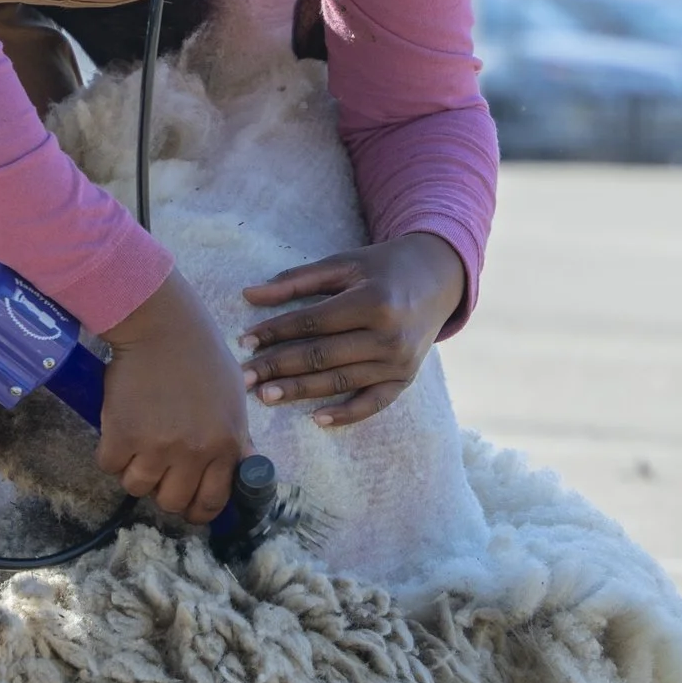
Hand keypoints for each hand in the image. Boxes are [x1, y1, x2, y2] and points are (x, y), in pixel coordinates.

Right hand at [98, 270, 251, 521]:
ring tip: (136, 446)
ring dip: (133, 472)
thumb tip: (241, 469)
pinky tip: (118, 431)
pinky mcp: (121, 434)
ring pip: (136, 487)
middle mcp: (193, 452)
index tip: (186, 505)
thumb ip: (236, 439)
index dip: (195, 510)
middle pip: (170, 503)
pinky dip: (110, 453)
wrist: (162, 325)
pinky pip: (109, 465)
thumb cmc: (201, 356)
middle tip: (157, 471)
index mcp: (225, 445)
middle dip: (162, 491)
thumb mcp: (233, 399)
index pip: (211, 502)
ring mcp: (155, 446)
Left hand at [239, 232, 463, 427]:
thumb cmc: (383, 268)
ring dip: (300, 392)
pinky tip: (316, 419)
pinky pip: (373, 404)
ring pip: (340, 382)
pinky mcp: (406, 380)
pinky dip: (346, 414)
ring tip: (264, 396)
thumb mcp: (344, 264)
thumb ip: (297, 280)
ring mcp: (399, 362)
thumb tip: (249, 295)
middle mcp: (389, 335)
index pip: (313, 322)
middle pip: (322, 356)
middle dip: (279, 368)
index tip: (245, 341)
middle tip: (244, 378)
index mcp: (373, 301)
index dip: (276, 332)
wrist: (438, 279)